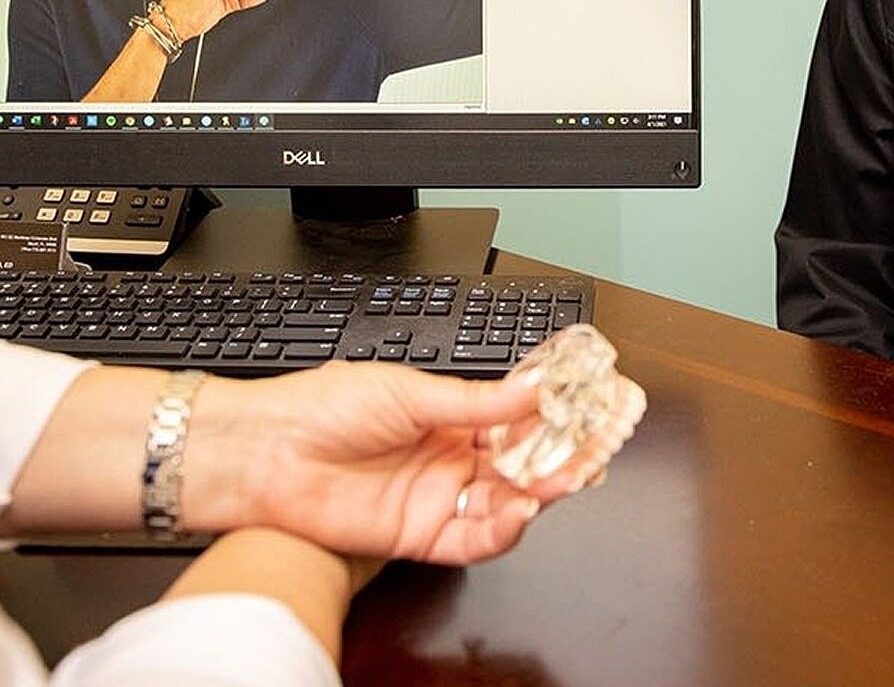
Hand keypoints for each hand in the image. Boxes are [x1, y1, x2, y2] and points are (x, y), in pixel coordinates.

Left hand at [190, 361, 631, 566]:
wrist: (269, 452)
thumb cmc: (325, 406)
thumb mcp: (410, 390)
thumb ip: (476, 401)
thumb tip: (532, 388)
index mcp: (449, 415)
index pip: (516, 420)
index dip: (552, 418)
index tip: (588, 409)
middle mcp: (448, 457)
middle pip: (519, 464)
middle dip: (558, 458)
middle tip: (591, 450)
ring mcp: (437, 497)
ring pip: (506, 502)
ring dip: (540, 492)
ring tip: (562, 479)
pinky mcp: (421, 535)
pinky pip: (475, 539)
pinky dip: (505, 529)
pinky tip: (523, 510)